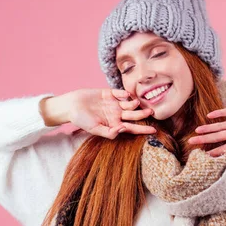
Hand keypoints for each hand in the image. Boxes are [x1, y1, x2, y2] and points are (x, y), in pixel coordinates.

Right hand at [41, 88, 156, 138]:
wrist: (70, 105)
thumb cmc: (81, 120)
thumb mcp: (94, 129)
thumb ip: (108, 132)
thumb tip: (123, 129)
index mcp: (114, 124)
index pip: (132, 128)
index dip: (143, 129)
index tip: (154, 131)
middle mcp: (116, 114)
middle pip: (134, 115)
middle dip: (143, 114)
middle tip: (151, 111)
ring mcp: (113, 103)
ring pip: (129, 104)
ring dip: (135, 104)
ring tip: (137, 103)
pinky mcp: (109, 93)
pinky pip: (120, 93)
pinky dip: (125, 93)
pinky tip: (126, 95)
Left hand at [188, 103, 225, 156]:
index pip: (222, 149)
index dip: (212, 152)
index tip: (200, 156)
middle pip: (217, 137)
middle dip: (204, 140)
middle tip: (190, 143)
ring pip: (219, 126)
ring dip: (208, 128)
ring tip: (196, 130)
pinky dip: (219, 114)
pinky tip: (209, 116)